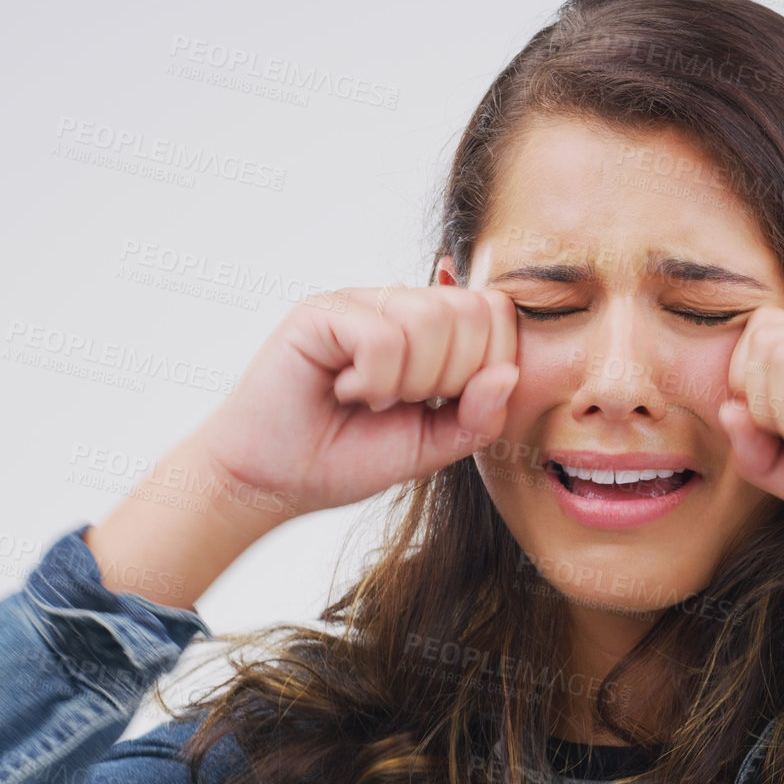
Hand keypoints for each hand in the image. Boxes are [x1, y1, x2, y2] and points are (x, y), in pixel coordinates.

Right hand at [193, 285, 519, 522]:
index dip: (489, 365)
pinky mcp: (323, 311)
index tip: (442, 404)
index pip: (496, 313)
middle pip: (473, 311)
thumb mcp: (432, 445)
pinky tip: (345, 391)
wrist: (275, 481)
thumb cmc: (346, 458)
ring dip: (409, 381)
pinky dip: (373, 381)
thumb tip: (509, 374)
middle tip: (403, 403)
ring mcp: (360, 302)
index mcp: (432, 329)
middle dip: (450, 377)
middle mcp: (398, 304)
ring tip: (372, 399)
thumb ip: (478, 416)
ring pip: (432, 319)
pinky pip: (383, 337)